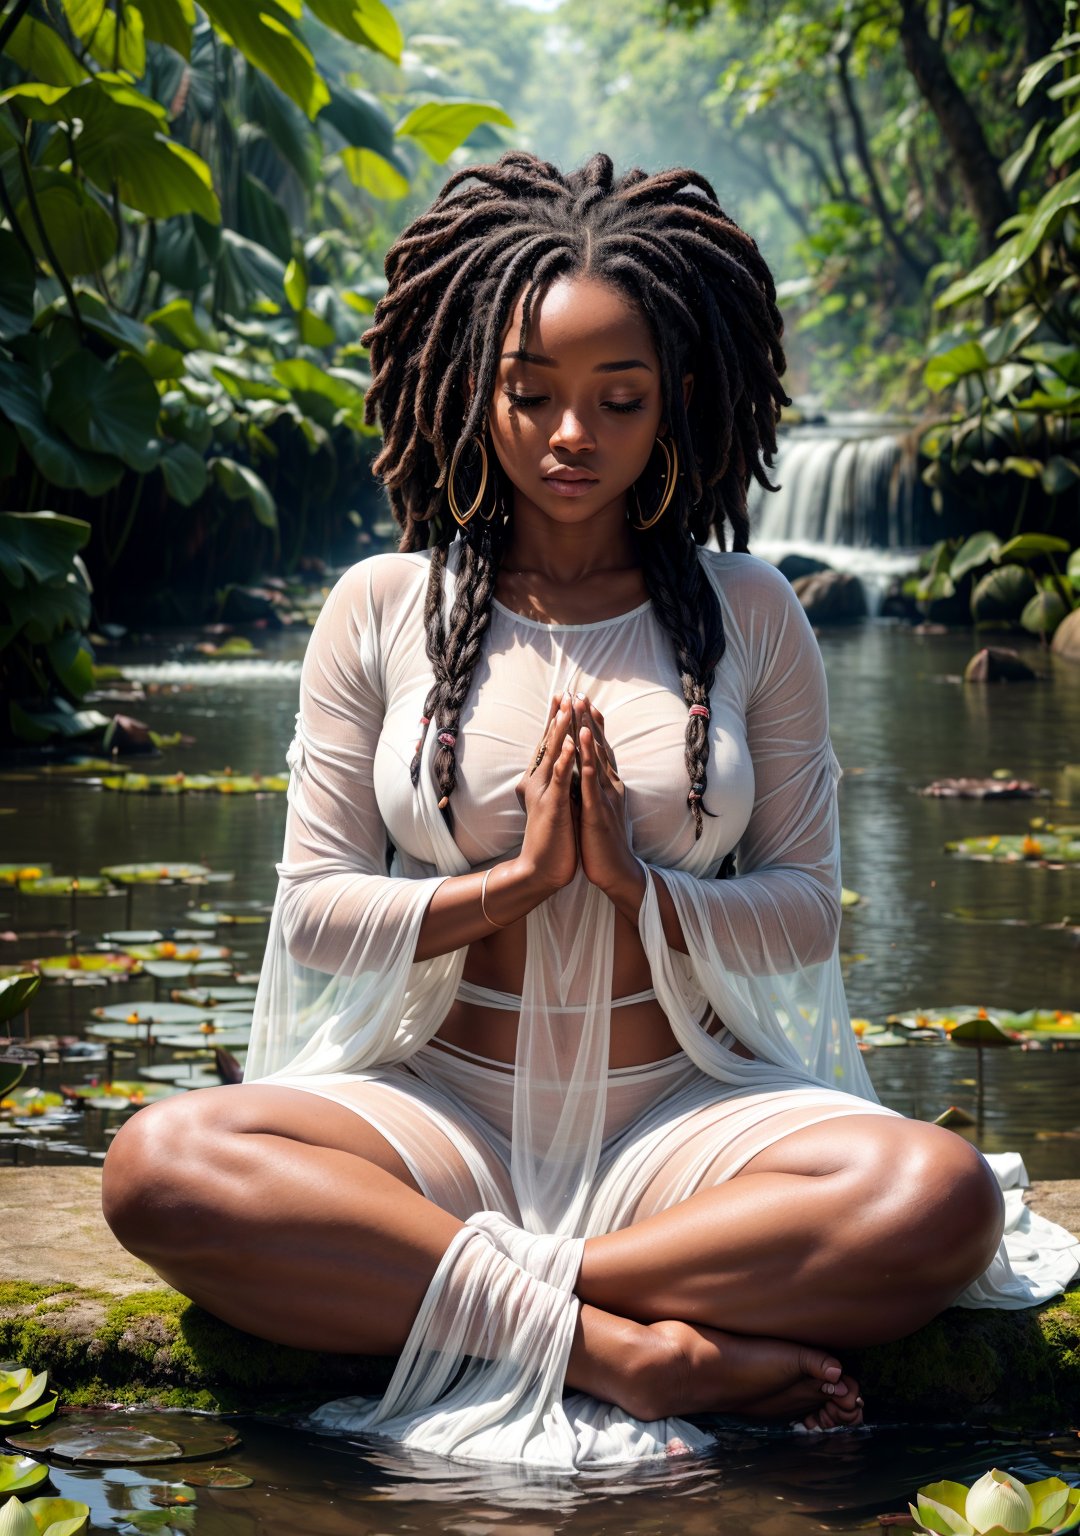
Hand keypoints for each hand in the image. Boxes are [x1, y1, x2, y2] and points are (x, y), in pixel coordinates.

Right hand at [513, 693, 579, 893]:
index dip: (557, 720)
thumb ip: (560, 783)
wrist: (542, 868)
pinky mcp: (552, 806)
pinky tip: (568, 744)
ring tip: (567, 706)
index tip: (565, 697)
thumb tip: (567, 766)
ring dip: (560, 729)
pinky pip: (559, 779)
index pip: (550, 744)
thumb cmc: (554, 837)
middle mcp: (539, 781)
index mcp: (543, 780)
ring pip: (552, 755)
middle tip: (565, 690)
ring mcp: (544, 792)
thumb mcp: (558, 803)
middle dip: (559, 716)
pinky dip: (563, 760)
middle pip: (549, 742)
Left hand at [573, 695, 642, 909]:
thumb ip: (596, 789)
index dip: (593, 725)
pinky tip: (581, 744)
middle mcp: (610, 786)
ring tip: (580, 708)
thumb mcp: (599, 809)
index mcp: (609, 786)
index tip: (583, 701)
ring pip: (596, 758)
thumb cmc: (604, 843)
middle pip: (599, 746)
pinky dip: (586, 760)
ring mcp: (606, 797)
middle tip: (580, 692)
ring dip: (589, 731)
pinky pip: (591, 782)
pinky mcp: (598, 812)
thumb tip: (588, 772)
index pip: (600, 749)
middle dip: (589, 719)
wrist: (617, 873)